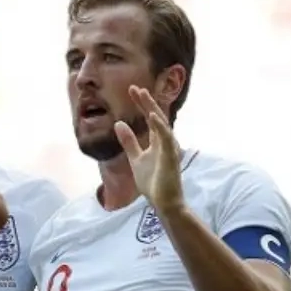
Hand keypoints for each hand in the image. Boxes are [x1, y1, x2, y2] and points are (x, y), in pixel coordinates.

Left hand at [114, 86, 184, 212]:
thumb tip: (118, 124)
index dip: (142, 103)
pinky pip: (166, 139)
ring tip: (143, 95)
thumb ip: (129, 142)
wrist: (163, 203)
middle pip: (156, 117)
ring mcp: (169, 149)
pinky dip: (159, 127)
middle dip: (146, 102)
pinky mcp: (171, 157)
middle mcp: (165, 142)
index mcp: (157, 141)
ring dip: (152, 109)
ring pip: (161, 124)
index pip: (150, 118)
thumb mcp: (135, 159)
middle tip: (135, 88)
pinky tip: (151, 116)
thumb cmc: (153, 182)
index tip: (132, 90)